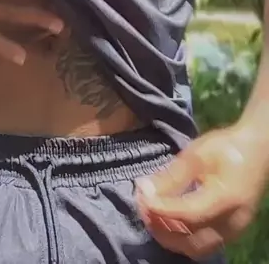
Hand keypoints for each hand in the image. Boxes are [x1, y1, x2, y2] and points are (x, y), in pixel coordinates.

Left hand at [135, 125, 266, 258]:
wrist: (256, 150)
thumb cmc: (226, 147)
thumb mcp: (197, 154)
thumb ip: (172, 175)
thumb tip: (145, 189)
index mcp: (226, 198)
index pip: (188, 213)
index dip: (161, 210)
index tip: (141, 198)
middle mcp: (232, 222)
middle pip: (191, 242)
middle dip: (162, 228)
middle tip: (142, 208)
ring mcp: (234, 231)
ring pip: (197, 249)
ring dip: (170, 237)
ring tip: (152, 216)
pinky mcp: (231, 232)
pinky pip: (204, 245)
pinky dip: (183, 238)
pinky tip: (168, 222)